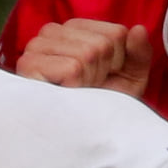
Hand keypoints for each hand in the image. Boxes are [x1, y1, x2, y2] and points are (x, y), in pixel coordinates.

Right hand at [15, 19, 152, 98]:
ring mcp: (36, 47)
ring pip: (88, 54)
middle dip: (102, 73)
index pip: (117, 34)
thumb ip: (139, 53)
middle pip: (103, 44)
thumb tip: (139, 29)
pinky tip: (64, 96)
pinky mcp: (28, 66)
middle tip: (87, 90)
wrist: (77, 139)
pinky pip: (73, 67)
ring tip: (75, 93)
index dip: (118, 62)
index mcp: (74, 28)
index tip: (101, 79)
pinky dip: (76, 87)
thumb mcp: (128, 80)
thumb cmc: (97, 108)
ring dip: (89, 81)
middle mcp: (51, 32)